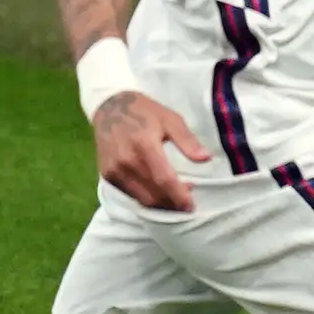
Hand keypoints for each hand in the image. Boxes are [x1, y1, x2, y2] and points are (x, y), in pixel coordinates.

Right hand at [93, 91, 212, 212]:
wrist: (109, 107)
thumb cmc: (144, 111)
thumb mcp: (170, 119)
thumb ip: (187, 140)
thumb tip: (206, 159)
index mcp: (144, 145)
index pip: (164, 179)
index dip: (179, 196)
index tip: (191, 205)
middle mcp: (126, 161)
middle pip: (153, 194)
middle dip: (172, 204)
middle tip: (186, 202)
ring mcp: (114, 170)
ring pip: (142, 199)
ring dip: (161, 204)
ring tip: (174, 198)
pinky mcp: (107, 175)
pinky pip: (130, 195)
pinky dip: (146, 198)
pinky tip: (158, 191)